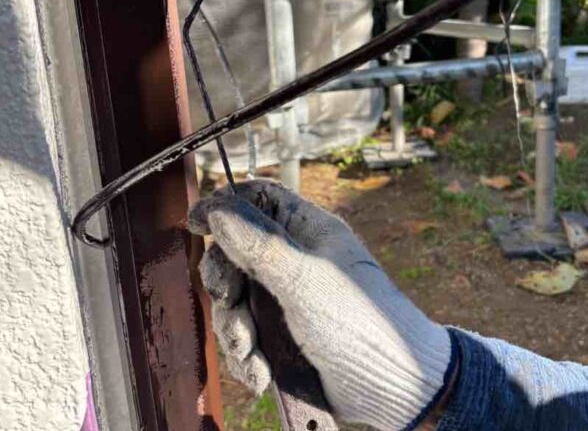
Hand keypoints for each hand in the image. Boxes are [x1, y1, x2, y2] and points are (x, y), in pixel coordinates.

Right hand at [188, 180, 452, 429]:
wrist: (391, 388)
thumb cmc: (359, 322)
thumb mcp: (304, 280)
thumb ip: (259, 245)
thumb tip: (217, 208)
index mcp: (307, 231)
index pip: (259, 200)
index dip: (225, 205)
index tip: (195, 223)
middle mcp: (293, 259)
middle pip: (234, 252)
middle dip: (225, 282)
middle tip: (230, 300)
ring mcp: (286, 298)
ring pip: (235, 299)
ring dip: (235, 329)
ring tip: (251, 354)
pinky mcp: (281, 334)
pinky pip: (245, 335)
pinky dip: (247, 356)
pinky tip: (260, 375)